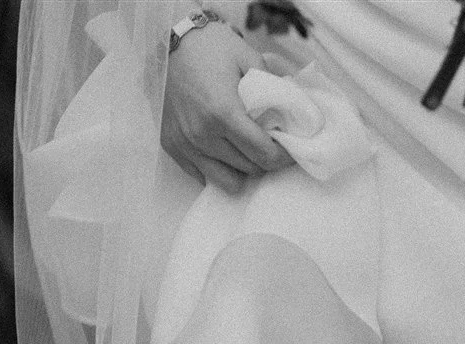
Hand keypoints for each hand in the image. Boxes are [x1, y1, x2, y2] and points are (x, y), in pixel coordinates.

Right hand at [162, 23, 293, 191]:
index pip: (264, 155)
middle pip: (249, 169)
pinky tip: (224, 150)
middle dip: (265, 161)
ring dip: (243, 170)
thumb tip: (295, 115)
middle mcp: (203, 134)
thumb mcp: (248, 59)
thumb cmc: (210, 47)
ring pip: (227, 181)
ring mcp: (186, 144)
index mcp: (224, 113)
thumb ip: (272, 89)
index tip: (290, 151)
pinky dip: (219, 168)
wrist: (169, 41)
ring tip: (247, 151)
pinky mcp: (173, 147)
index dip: (283, 157)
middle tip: (270, 146)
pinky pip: (203, 176)